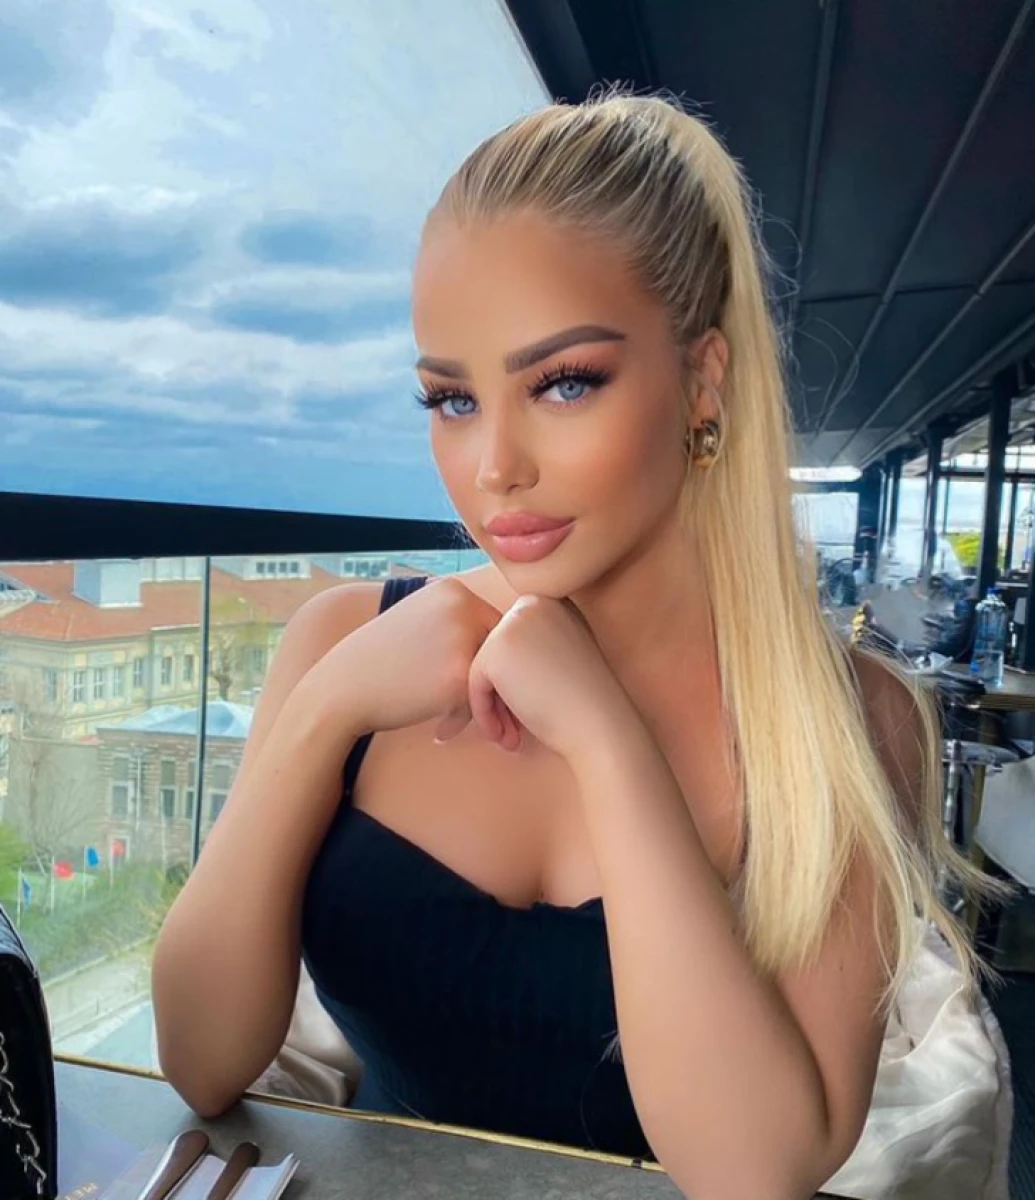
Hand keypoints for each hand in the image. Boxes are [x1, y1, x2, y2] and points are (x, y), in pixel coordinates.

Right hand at [303, 578, 521, 742]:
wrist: (341, 690)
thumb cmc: (379, 661)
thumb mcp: (418, 618)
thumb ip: (457, 621)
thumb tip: (509, 638)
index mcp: (452, 589)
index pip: (494, 626)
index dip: (483, 659)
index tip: (465, 683)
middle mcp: (461, 606)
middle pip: (500, 651)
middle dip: (487, 683)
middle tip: (465, 709)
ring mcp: (461, 639)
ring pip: (493, 676)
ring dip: (477, 703)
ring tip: (447, 717)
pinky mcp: (458, 676)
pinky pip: (481, 701)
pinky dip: (464, 720)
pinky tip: (440, 729)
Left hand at [451, 594, 633, 761]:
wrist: (601, 725)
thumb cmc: (586, 702)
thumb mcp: (563, 656)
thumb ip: (534, 649)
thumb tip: (500, 664)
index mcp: (550, 601)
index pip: (513, 643)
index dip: (516, 682)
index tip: (527, 712)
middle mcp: (530, 603)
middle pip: (495, 653)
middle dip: (501, 696)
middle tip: (514, 730)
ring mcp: (512, 624)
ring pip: (482, 669)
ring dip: (492, 707)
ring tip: (510, 736)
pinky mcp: (496, 651)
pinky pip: (475, 684)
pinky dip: (485, 714)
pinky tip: (507, 735)